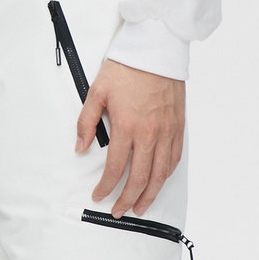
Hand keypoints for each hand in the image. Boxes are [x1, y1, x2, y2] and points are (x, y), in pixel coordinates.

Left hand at [76, 58, 184, 217]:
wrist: (156, 48)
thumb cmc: (127, 67)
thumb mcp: (97, 92)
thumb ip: (86, 122)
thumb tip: (80, 147)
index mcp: (127, 126)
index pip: (115, 169)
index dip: (105, 187)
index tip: (99, 196)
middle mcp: (149, 134)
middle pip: (139, 179)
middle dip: (127, 200)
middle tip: (119, 210)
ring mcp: (167, 131)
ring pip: (159, 175)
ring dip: (149, 195)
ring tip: (140, 207)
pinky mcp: (178, 126)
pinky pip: (174, 159)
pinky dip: (165, 175)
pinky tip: (158, 182)